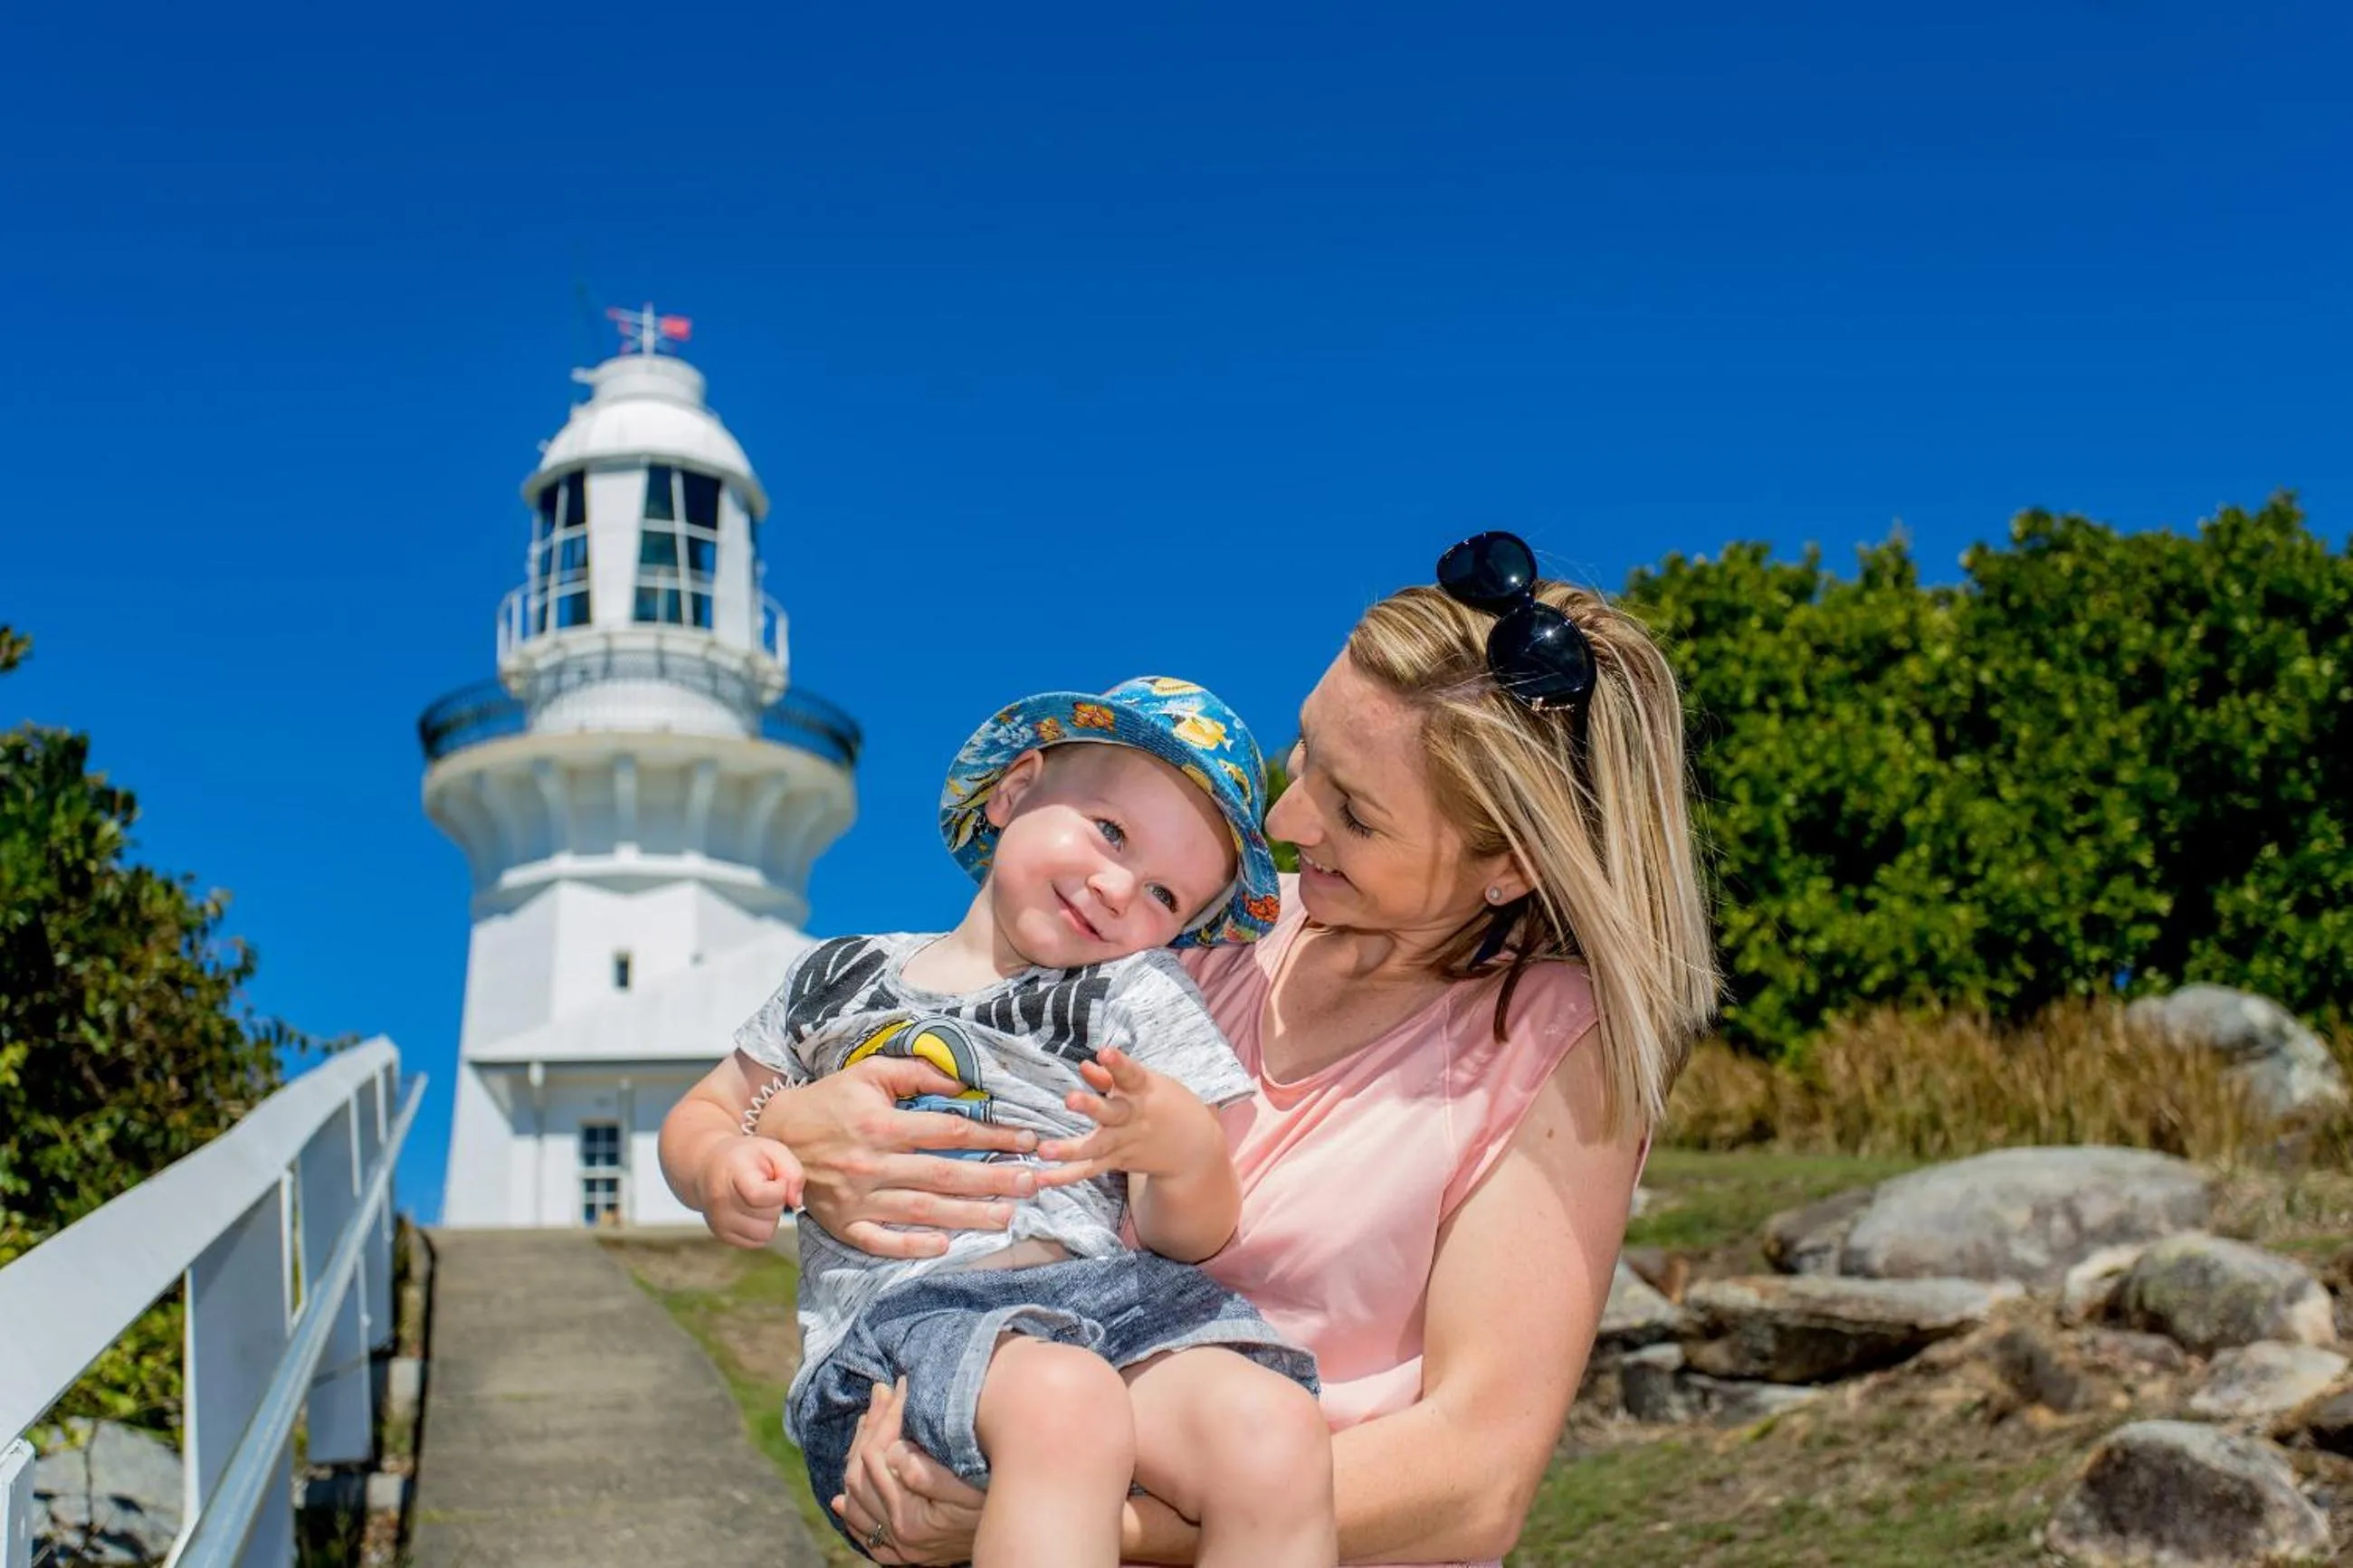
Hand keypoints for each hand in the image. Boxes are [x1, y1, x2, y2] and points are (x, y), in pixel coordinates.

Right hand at [698, 1138, 803, 1248]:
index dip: (779, 1188)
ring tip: (761, 1199)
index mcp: (732, 1173)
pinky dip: (761, 1228)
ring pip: (764, 1233)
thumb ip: (792, 1171)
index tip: (776, 1179)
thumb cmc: (744, 1157)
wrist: (708, 1166)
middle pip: (767, 1216)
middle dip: (776, 1202)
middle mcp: (721, 1201)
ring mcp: (719, 1221)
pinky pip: (756, 1242)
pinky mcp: (721, 1234)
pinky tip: (754, 1210)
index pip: (760, 1195)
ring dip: (770, 1218)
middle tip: (766, 1186)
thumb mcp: (773, 1150)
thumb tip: (795, 1202)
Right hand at [765, 1056, 1043, 1258]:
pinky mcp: (845, 1226)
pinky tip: (946, 1246)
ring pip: (923, 1211)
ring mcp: (858, 1200)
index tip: (1028, 1140)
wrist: (773, 1136)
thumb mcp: (868, 1073)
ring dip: (968, 1215)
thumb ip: (916, 1073)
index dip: (992, 1135)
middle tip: (1032, 1183)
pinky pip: (882, 1242)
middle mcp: (872, 1165)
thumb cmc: (829, 1101)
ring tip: (1008, 1216)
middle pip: (944, 1175)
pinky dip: (913, 1247)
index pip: (949, 1131)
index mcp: (881, 1125)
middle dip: (993, 1180)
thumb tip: (963, 1081)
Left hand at [830, 1377, 984, 1565]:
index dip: (886, 1417)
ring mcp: (899, 1546)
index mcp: (910, 1518)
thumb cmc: (998, 1503)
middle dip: (870, 1428)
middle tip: (881, 1393)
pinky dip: (852, 1512)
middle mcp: (898, 1536)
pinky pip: (865, 1532)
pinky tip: (843, 1499)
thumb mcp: (971, 1487)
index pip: (878, 1457)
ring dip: (857, 1456)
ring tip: (868, 1421)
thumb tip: (892, 1454)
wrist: (1018, 1531)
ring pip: (856, 1498)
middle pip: (861, 1474)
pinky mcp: (903, 1552)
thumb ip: (929, 1474)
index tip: (899, 1387)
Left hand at [1036, 1048, 1221, 1184]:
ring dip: (1069, 1150)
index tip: (1105, 1051)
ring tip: (1043, 1151)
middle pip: (1112, 1113)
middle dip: (1091, 1107)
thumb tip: (1084, 1065)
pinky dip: (1066, 1176)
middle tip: (1069, 1099)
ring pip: (1096, 1147)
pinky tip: (1043, 1179)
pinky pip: (1090, 1170)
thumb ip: (1113, 1077)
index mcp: (1144, 1091)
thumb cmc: (1164, 1105)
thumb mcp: (1147, 1085)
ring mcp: (1126, 1143)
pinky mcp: (1118, 1162)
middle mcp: (1134, 1118)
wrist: (1193, 1149)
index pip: (1131, 1074)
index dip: (1118, 1063)